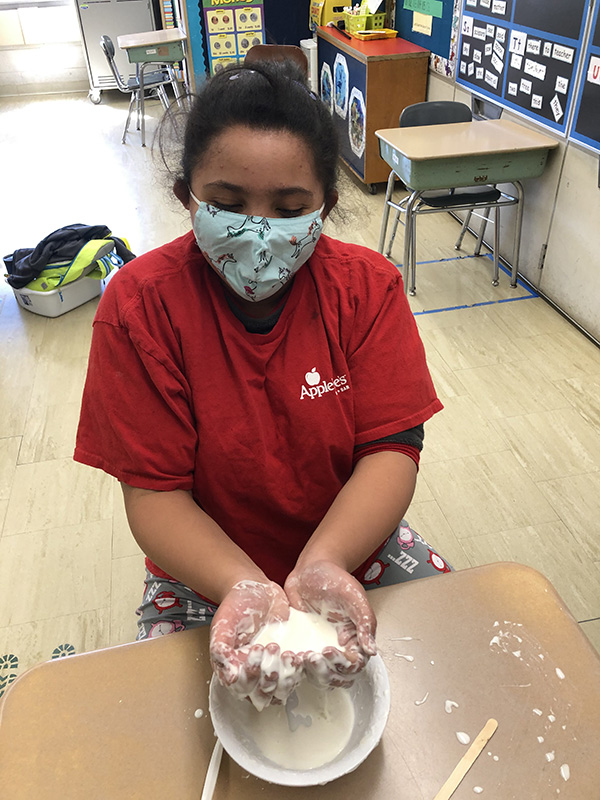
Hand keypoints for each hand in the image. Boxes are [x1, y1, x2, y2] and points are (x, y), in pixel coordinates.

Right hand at [209, 580, 302, 709]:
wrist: (256, 589)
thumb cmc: (236, 604)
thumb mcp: (224, 622)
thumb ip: (220, 648)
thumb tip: (228, 676)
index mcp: (233, 668)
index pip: (242, 688)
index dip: (251, 675)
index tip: (256, 650)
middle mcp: (252, 674)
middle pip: (263, 694)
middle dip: (270, 677)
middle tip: (273, 648)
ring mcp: (271, 668)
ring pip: (281, 690)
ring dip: (287, 678)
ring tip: (289, 654)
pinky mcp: (288, 660)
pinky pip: (296, 675)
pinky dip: (300, 669)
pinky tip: (302, 655)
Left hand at [284, 560, 377, 688]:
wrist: (311, 568)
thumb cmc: (336, 578)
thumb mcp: (355, 596)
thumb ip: (365, 623)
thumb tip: (371, 650)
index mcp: (354, 639)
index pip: (353, 666)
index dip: (342, 664)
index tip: (328, 651)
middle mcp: (337, 647)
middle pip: (335, 676)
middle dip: (324, 672)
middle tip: (312, 656)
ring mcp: (317, 647)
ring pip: (316, 675)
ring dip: (309, 672)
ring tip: (300, 656)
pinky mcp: (299, 643)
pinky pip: (297, 663)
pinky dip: (293, 664)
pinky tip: (288, 653)